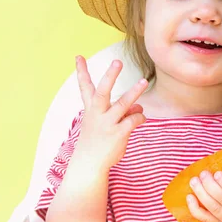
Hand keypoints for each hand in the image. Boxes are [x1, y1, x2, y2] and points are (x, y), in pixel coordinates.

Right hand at [73, 55, 148, 170]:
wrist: (88, 165)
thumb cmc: (96, 141)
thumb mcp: (104, 123)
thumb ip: (121, 111)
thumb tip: (139, 104)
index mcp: (90, 109)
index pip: (84, 87)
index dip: (82, 72)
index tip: (79, 56)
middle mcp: (97, 114)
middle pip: (103, 92)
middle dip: (110, 76)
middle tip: (117, 62)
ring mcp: (107, 124)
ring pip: (123, 104)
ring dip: (134, 92)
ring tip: (143, 81)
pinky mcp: (118, 134)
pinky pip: (134, 119)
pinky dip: (140, 116)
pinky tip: (140, 118)